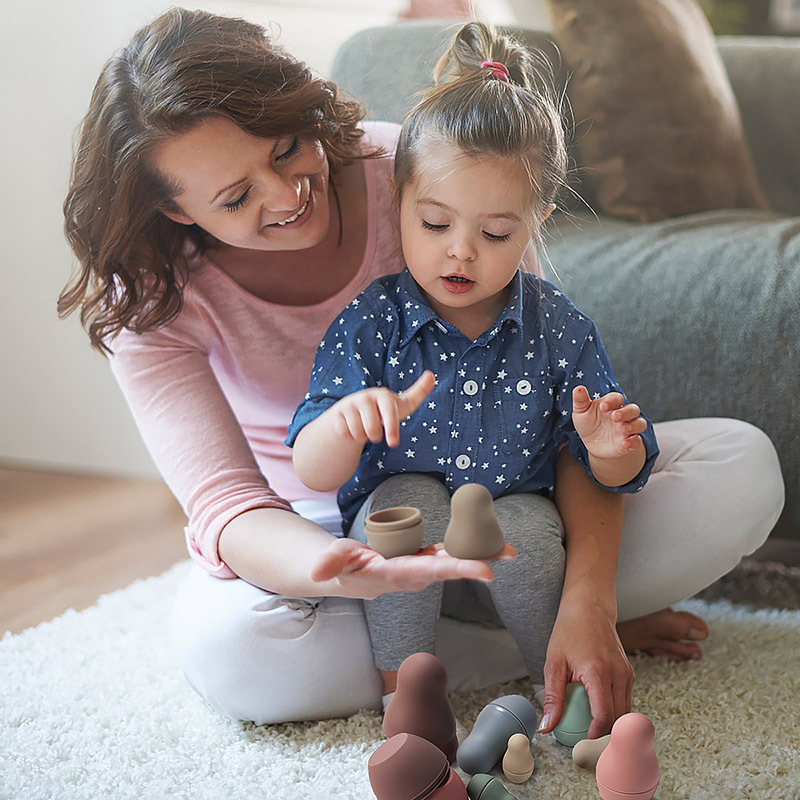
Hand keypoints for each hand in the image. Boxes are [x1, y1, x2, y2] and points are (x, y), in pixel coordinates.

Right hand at [310, 537, 514, 599]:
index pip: (432, 570)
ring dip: (482, 553)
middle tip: (511, 554)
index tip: (487, 571)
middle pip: (452, 566)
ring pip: (455, 559)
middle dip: (481, 560)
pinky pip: (449, 552)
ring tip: (510, 548)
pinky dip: (469, 546)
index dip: (459, 569)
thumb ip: (329, 562)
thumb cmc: (340, 568)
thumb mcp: (332, 562)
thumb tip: (319, 571)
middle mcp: (415, 574)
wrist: (346, 577)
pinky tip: (488, 540)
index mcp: (398, 574)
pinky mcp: (422, 558)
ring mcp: (421, 567)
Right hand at [330, 370, 434, 447]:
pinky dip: (349, 436)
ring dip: (362, 436)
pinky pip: (344, 432)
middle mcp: (364, 397)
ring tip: (364, 428)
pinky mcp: (336, 413)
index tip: (393, 443)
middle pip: (371, 429)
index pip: (388, 412)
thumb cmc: (384, 409)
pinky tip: (352, 428)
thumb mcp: (402, 403)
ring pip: (357, 432)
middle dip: (375, 436)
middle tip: (376, 431)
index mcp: (382, 395)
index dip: (392, 428)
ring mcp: (349, 404)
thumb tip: (432, 375)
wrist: (356, 410)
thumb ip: (419, 392)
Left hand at [538, 596, 633, 738]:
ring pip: (625, 714)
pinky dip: (615, 714)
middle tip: (585, 749)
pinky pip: (625, 702)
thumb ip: (553, 697)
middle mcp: (619, 674)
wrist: (589, 607)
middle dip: (604, 738)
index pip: (604, 716)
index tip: (582, 746)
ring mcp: (628, 674)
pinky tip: (598, 718)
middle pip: (618, 720)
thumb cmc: (569, 630)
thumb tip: (547, 726)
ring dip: (611, 728)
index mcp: (599, 671)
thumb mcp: (554, 662)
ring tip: (591, 737)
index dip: (595, 737)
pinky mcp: (629, 674)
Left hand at [571, 386, 645, 459]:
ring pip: (640, 423)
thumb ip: (580, 400)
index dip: (612, 401)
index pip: (617, 398)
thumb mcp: (581, 411)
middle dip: (626, 412)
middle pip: (633, 409)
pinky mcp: (629, 442)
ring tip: (624, 429)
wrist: (591, 443)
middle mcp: (623, 415)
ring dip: (635, 425)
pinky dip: (633, 442)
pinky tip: (625, 443)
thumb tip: (578, 388)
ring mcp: (627, 428)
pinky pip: (637, 441)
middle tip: (615, 416)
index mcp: (611, 404)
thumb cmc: (587, 422)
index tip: (602, 407)